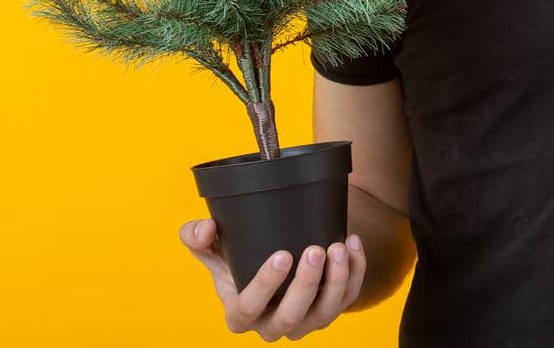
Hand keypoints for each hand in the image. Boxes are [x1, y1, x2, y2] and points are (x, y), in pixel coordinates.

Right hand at [180, 218, 366, 340]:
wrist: (277, 255)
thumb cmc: (242, 257)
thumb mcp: (215, 248)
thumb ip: (197, 237)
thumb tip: (205, 228)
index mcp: (241, 313)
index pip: (249, 308)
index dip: (265, 286)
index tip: (282, 255)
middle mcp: (273, 325)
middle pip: (291, 315)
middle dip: (306, 284)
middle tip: (315, 250)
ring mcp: (305, 322)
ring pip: (324, 312)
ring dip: (336, 280)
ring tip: (338, 247)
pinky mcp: (330, 311)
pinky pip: (348, 298)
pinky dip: (355, 272)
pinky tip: (353, 245)